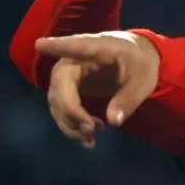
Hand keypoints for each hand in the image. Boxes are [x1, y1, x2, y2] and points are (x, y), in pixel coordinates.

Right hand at [34, 32, 160, 147]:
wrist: (136, 62)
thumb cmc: (139, 63)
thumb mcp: (143, 80)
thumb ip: (129, 98)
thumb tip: (114, 121)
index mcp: (97, 47)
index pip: (75, 46)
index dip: (57, 46)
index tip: (40, 45)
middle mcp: (75, 60)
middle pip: (60, 84)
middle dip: (71, 110)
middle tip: (90, 130)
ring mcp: (68, 75)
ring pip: (56, 101)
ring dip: (70, 123)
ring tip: (92, 137)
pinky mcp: (68, 90)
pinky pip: (61, 110)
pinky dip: (71, 127)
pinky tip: (89, 139)